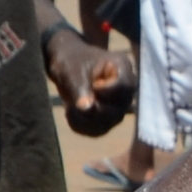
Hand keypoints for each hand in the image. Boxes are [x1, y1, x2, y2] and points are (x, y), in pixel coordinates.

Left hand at [43, 19, 130, 134]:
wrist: (66, 67)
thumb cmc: (71, 61)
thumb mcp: (71, 71)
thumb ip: (80, 87)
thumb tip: (88, 108)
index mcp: (122, 67)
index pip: (124, 87)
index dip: (106, 93)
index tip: (91, 87)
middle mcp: (125, 88)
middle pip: (118, 109)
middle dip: (93, 109)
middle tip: (74, 103)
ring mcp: (118, 105)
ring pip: (109, 122)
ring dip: (85, 120)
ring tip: (69, 107)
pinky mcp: (107, 118)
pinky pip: (98, 130)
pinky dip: (81, 126)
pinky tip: (70, 113)